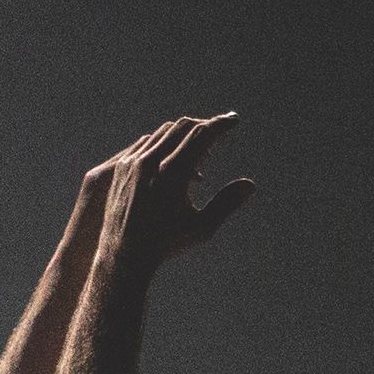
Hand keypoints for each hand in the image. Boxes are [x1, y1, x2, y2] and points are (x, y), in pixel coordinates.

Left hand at [89, 113, 253, 276]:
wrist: (126, 254)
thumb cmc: (168, 243)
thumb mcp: (202, 227)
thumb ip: (227, 203)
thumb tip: (250, 185)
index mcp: (173, 173)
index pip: (201, 135)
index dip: (220, 125)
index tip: (234, 120)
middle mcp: (151, 162)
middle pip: (184, 127)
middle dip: (204, 126)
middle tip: (220, 133)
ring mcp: (134, 162)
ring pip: (164, 133)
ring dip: (186, 136)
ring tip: (201, 152)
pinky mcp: (122, 166)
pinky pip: (147, 143)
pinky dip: (165, 145)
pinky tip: (175, 159)